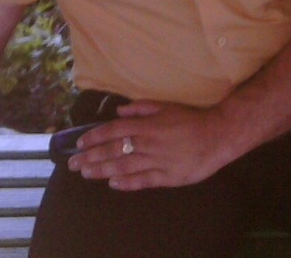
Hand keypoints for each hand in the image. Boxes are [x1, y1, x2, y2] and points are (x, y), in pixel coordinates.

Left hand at [67, 101, 241, 190]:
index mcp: (146, 125)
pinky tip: (113, 184)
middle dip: (91, 156)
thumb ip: (141, 108)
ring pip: (124, 167)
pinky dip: (127, 183)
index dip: (95, 137)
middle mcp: (148, 143)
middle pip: (114, 150)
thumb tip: (118, 111)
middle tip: (73, 164)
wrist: (216, 135)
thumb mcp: (165, 106)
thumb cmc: (190, 119)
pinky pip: (142, 181)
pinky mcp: (167, 176)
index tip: (80, 143)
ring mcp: (157, 161)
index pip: (114, 130)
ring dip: (102, 170)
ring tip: (86, 173)